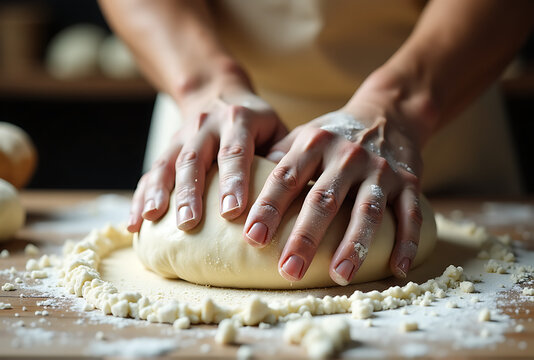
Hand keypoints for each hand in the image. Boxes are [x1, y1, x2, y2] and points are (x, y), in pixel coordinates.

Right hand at [128, 73, 287, 231]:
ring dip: (159, 192)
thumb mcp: (275, 128)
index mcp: (239, 120)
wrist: (219, 93)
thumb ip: (281, 155)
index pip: (235, 151)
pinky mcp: (168, 147)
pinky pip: (151, 172)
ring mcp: (182, 135)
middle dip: (190, 192)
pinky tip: (136, 223)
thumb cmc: (257, 124)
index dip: (233, 181)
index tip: (232, 212)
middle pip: (195, 158)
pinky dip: (141, 197)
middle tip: (189, 224)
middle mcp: (206, 124)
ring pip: (168, 163)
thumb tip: (286, 195)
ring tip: (153, 219)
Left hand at [243, 95, 423, 284]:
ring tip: (339, 275)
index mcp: (314, 143)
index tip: (252, 238)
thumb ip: (277, 160)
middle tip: (289, 270)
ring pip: (367, 210)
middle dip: (305, 237)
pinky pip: (411, 215)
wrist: (387, 113)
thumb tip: (242, 191)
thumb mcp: (304, 135)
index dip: (268, 208)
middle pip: (323, 199)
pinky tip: (398, 268)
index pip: (286, 178)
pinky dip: (407, 242)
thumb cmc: (334, 135)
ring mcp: (380, 169)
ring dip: (354, 245)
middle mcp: (347, 156)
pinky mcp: (409, 182)